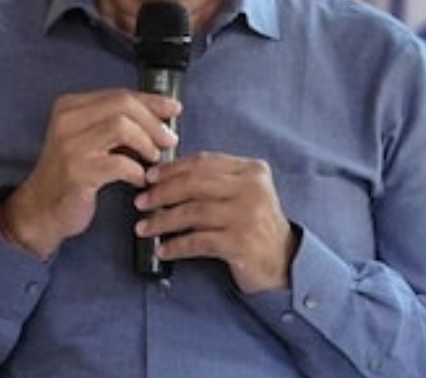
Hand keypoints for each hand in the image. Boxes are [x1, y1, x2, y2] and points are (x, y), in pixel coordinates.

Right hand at [0, 89, 179, 259]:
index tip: (174, 109)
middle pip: (122, 105)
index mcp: (70, 106)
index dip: (151, 101)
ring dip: (146, 143)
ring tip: (154, 159)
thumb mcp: (88, 139)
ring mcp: (69, 145)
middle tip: (169, 140)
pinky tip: (139, 180)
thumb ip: (115, 123)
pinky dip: (136, 171)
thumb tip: (160, 116)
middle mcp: (66, 120)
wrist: (40, 209)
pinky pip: (119, 163)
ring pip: (121, 127)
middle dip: (153, 121)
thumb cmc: (71, 174)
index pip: (119, 94)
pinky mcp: (76, 171)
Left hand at [134, 152, 298, 293]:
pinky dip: (176, 245)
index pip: (203, 162)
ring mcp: (247, 216)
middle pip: (195, 183)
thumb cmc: (256, 226)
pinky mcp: (240, 243)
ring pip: (193, 212)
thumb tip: (165, 178)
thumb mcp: (245, 194)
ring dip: (163, 220)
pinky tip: (163, 249)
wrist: (284, 263)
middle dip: (162, 192)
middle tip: (141, 202)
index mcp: (252, 171)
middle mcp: (252, 189)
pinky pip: (198, 241)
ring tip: (144, 228)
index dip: (172, 168)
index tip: (149, 176)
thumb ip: (216, 181)